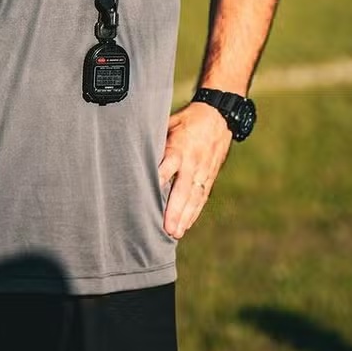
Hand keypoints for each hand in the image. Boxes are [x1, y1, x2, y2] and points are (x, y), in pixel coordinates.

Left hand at [158, 101, 232, 238]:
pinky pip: (202, 196)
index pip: (167, 166)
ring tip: (175, 233)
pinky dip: (195, 212)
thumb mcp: (170, 122)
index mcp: (179, 145)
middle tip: (167, 229)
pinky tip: (186, 225)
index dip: (159, 180)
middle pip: (183, 189)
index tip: (149, 196)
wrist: (219, 116)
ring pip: (195, 197)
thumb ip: (156, 138)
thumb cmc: (187, 120)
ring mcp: (204, 170)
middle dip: (175, 210)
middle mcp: (193, 161)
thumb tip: (132, 148)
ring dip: (185, 216)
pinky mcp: (210, 176)